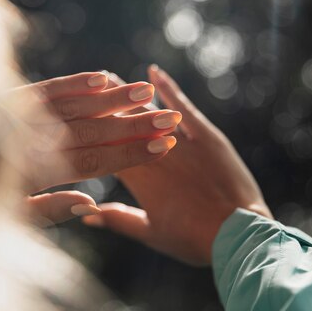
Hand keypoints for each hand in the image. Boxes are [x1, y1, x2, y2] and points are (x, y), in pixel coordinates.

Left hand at [11, 71, 180, 222]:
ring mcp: (18, 116)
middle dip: (133, 124)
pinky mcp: (9, 98)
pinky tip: (102, 76)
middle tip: (169, 118)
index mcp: (32, 174)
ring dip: (111, 98)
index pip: (92, 162)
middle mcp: (28, 141)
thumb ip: (49, 209)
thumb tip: (91, 201)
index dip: (130, 153)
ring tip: (146, 91)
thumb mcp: (8, 217)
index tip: (163, 147)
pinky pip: (46, 89)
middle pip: (90, 130)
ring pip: (72, 105)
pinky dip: (74, 82)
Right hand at [83, 66, 271, 264]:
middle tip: (86, 88)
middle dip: (103, 106)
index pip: (104, 149)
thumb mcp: (151, 234)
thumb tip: (86, 215)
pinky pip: (183, 106)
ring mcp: (181, 143)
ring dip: (128, 94)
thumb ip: (117, 219)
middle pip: (121, 125)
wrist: (238, 235)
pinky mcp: (206, 136)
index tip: (74, 117)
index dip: (89, 132)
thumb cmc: (193, 239)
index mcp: (138, 179)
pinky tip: (154, 71)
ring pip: (148, 112)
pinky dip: (168, 88)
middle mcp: (155, 155)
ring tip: (109, 77)